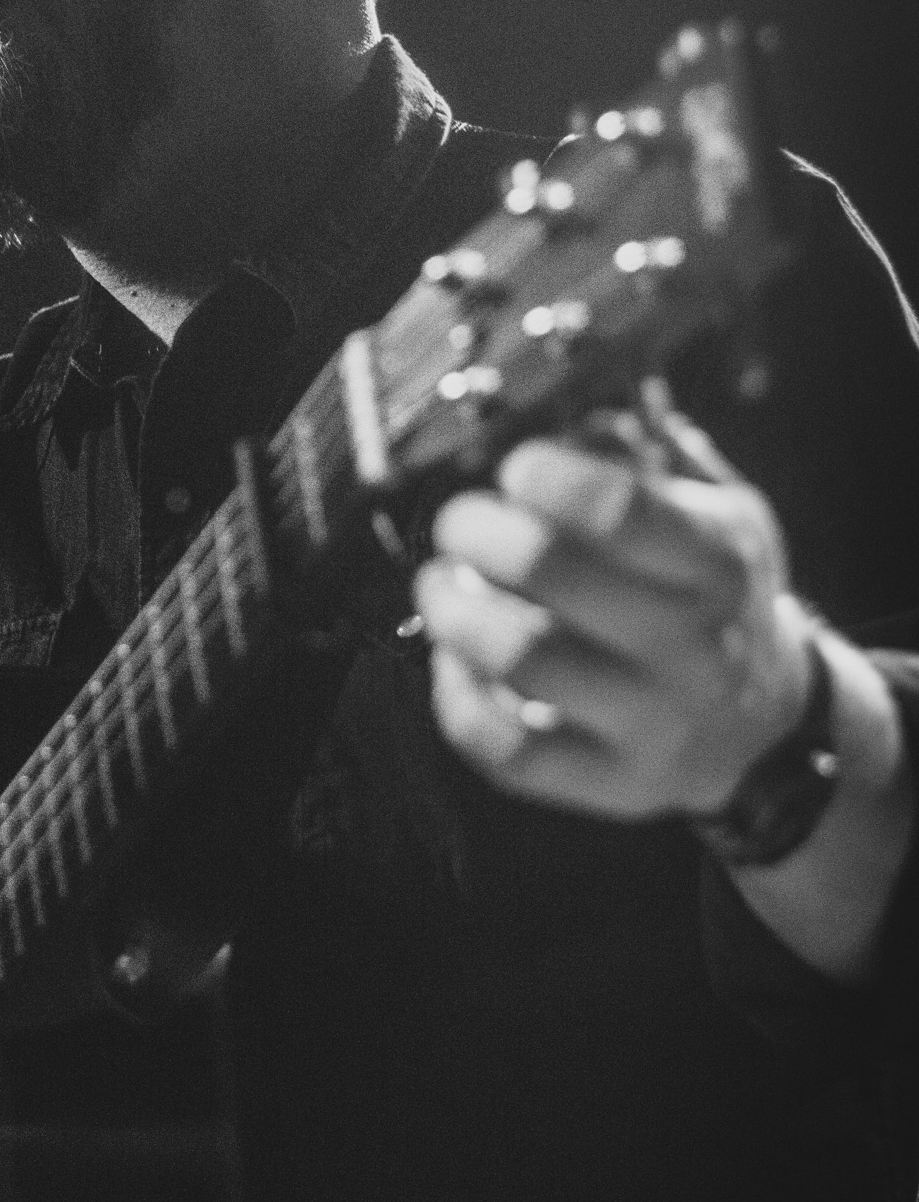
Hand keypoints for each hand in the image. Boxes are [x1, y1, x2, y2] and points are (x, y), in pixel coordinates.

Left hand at [412, 416, 813, 819]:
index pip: (619, 510)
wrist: (761, 725)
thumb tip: (570, 417)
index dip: (545, 477)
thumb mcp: (721, 513)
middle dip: (477, 532)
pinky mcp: (611, 784)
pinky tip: (451, 661)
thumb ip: (651, 459)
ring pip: (520, 659)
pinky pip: (509, 750)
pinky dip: (458, 701)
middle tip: (457, 522)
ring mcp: (651, 724)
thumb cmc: (716, 598)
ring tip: (439, 585)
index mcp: (719, 564)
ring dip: (452, 610)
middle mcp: (692, 648)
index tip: (515, 470)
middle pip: (552, 574)